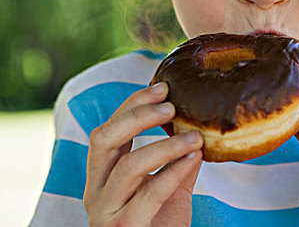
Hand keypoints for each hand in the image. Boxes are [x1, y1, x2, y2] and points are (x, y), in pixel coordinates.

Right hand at [84, 82, 203, 226]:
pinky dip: (175, 170)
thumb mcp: (167, 187)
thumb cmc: (159, 224)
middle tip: (171, 105)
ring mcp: (107, 210)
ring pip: (129, 165)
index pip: (108, 129)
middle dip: (138, 115)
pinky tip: (194, 158)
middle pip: (105, 138)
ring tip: (194, 136)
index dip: (132, 104)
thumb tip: (198, 130)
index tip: (162, 87)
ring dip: (166, 144)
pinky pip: (151, 193)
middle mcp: (97, 189)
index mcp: (102, 174)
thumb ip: (177, 161)